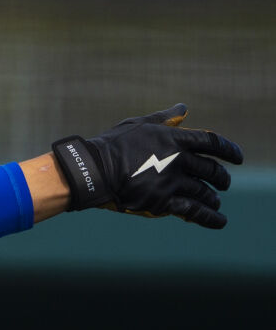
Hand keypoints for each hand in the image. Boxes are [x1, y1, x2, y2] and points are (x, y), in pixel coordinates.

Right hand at [52, 105, 242, 227]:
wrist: (92, 171)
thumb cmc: (113, 145)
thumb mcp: (140, 124)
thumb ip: (165, 118)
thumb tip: (183, 108)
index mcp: (175, 139)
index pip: (212, 142)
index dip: (229, 151)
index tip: (238, 158)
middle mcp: (178, 160)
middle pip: (212, 170)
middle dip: (221, 178)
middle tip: (224, 182)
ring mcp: (171, 182)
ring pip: (204, 192)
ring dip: (213, 198)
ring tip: (216, 202)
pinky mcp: (163, 202)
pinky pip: (194, 211)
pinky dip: (210, 217)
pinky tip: (219, 221)